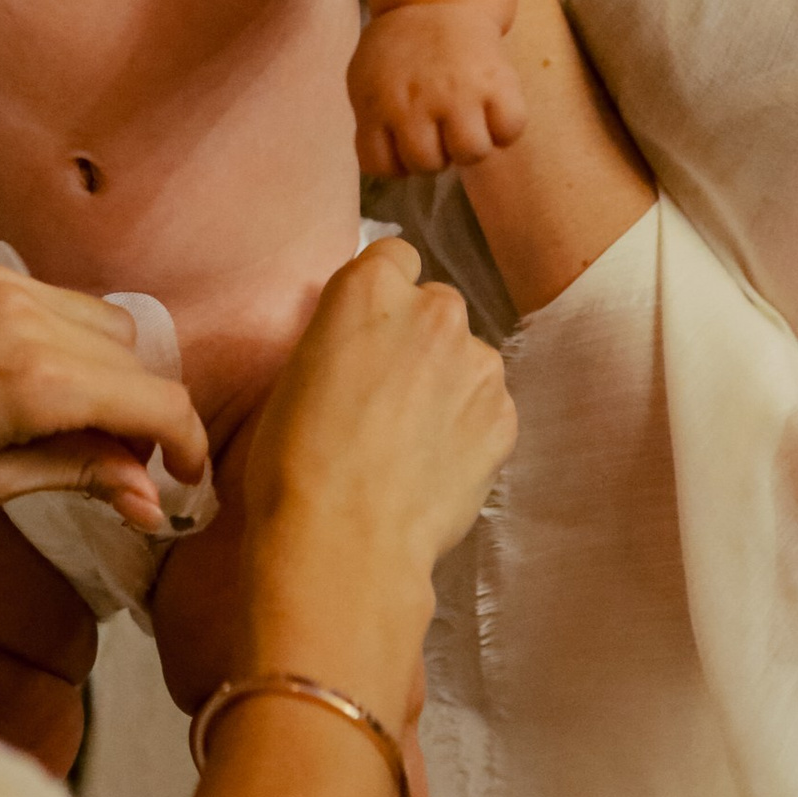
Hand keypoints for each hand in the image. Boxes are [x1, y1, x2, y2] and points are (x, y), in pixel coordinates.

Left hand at [0, 261, 207, 529]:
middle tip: (126, 467)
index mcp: (33, 380)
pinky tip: (47, 387)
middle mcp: (27, 317)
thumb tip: (152, 503)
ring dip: (116, 373)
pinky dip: (77, 342)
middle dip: (149, 412)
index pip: (154, 400)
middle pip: (140, 356)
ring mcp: (3, 286)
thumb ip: (79, 476)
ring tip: (84, 428)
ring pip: (108, 323)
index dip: (187, 443)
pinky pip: (64, 301)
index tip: (187, 480)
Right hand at [235, 241, 513, 729]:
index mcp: (368, 287)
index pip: (393, 255)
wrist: (344, 541)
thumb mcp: (294, 374)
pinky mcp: (504, 416)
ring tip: (407, 442)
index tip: (367, 332)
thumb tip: (363, 346)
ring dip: (447, 384)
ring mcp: (477, 363)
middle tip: (384, 395)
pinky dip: (467, 429)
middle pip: (435, 306)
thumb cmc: (293, 463)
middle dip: (418, 339)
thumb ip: (342, 337)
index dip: (381, 296)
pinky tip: (431, 467)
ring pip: (466, 359)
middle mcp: (433, 310)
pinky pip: (486, 407)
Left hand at [350, 1, 527, 177]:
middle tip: (439, 128)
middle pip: (428, 164)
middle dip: (435, 154)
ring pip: (471, 153)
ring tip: (466, 123)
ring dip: (470, 146)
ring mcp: (458, 92)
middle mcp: (415, 101)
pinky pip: (510, 130)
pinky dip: (505, 129)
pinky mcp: (496, 81)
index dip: (395, 162)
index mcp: (377, 103)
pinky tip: (492, 112)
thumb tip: (392, 165)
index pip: (380, 166)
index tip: (403, 142)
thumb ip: (370, 122)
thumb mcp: (364, 79)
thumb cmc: (401, 49)